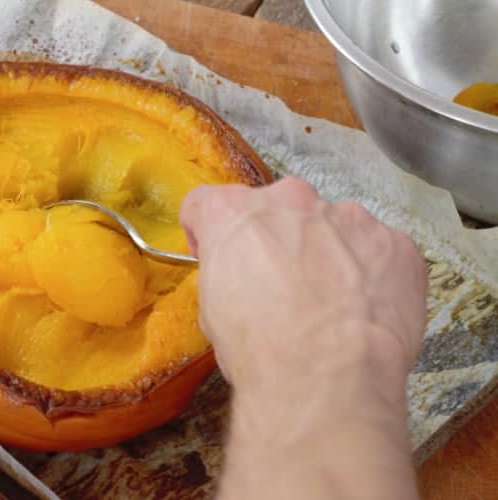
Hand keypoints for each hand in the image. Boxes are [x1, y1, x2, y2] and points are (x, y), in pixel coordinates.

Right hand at [180, 178, 426, 499]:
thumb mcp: (213, 313)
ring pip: (333, 227)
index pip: (208, 203)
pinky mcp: (395, 242)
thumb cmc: (260, 350)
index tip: (222, 259)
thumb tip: (244, 282)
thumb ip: (227, 275)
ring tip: (330, 306)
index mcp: (233, 213)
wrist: (327, 380)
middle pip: (278, 209)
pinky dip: (372, 274)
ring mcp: (349, 216)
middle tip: (281, 288)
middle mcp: (290, 200)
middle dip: (278, 240)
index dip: (210, 234)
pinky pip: (379, 250)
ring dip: (328, 254)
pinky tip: (364, 313)